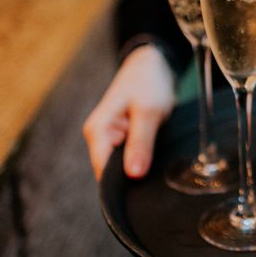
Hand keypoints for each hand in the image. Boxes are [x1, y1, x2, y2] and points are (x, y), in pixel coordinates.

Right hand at [83, 45, 175, 180]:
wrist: (153, 64)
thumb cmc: (148, 82)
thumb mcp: (148, 111)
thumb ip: (141, 143)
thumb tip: (133, 176)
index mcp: (97, 130)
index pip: (103, 171)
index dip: (122, 185)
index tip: (143, 192)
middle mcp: (100, 137)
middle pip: (112, 172)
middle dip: (133, 177)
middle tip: (157, 176)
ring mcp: (111, 139)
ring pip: (124, 166)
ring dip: (140, 167)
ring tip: (159, 163)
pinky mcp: (124, 139)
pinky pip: (132, 157)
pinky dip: (144, 158)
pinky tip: (157, 158)